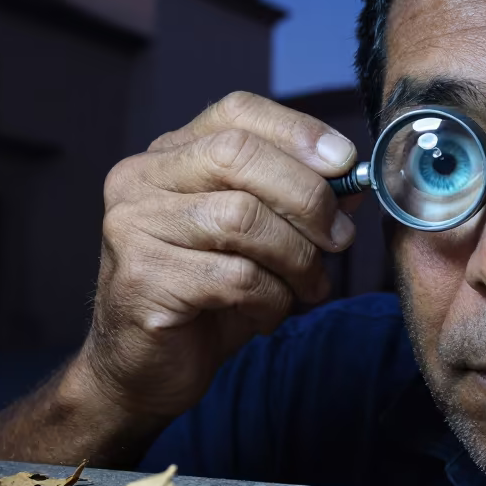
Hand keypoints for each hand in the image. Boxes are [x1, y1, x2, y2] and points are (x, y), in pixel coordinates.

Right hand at [70, 91, 358, 420]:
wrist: (142, 372)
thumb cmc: (205, 301)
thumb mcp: (260, 242)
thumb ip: (298, 205)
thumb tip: (352, 182)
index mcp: (169, 157)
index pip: (236, 112)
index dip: (297, 130)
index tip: (345, 162)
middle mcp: (140, 180)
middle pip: (240, 154)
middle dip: (306, 196)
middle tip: (338, 238)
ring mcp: (133, 227)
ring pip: (242, 218)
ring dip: (296, 257)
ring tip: (309, 286)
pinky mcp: (141, 280)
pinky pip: (234, 277)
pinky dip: (271, 298)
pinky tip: (268, 313)